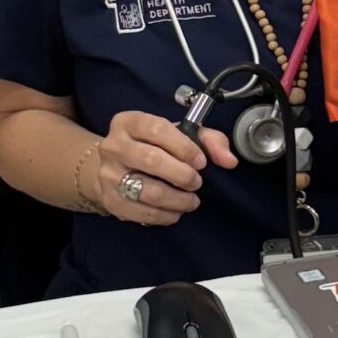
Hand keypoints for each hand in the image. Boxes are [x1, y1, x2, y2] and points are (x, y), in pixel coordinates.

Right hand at [93, 110, 235, 224]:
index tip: (201, 162)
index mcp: (129, 122)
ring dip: (178, 200)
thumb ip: (209, 140)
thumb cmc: (153, 146)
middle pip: (152, 160)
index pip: (157, 129)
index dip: (184, 147)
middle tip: (196, 182)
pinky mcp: (110, 200)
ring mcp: (108, 174)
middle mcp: (113, 146)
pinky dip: (165, 215)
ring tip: (191, 200)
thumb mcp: (179, 134)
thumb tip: (229, 160)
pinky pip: (142, 212)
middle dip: (183, 175)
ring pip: (148, 191)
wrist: (114, 167)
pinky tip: (176, 211)